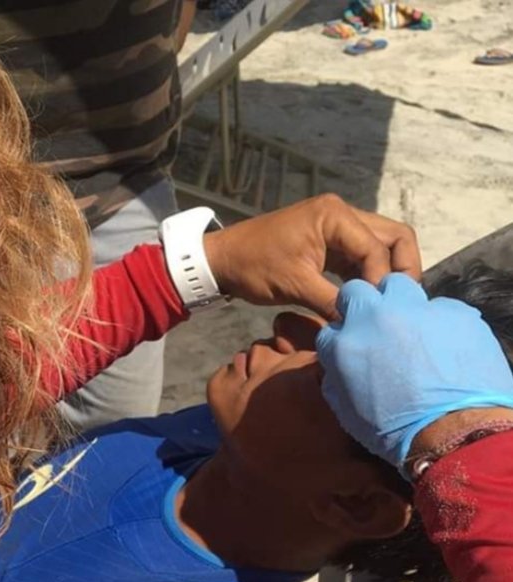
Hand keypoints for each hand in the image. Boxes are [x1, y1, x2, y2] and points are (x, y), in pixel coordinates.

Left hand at [204, 194, 421, 319]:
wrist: (221, 261)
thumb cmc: (253, 267)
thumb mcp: (295, 286)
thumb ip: (334, 302)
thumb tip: (363, 326)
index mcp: (335, 216)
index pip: (379, 248)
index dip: (381, 282)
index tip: (376, 312)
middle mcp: (342, 214)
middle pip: (393, 238)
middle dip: (400, 271)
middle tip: (398, 305)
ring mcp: (337, 227)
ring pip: (380, 248)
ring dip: (384, 275)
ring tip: (384, 308)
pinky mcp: (329, 243)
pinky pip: (360, 258)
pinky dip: (366, 277)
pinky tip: (365, 303)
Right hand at [315, 274, 512, 469]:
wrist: (455, 432)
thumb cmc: (395, 431)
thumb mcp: (348, 412)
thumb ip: (336, 380)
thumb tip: (337, 367)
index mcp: (344, 344)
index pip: (328, 329)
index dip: (340, 340)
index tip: (351, 351)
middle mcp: (375, 318)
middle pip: (356, 291)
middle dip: (361, 306)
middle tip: (373, 329)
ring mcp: (416, 310)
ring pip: (398, 286)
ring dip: (398, 302)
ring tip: (409, 327)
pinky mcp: (454, 312)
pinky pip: (440, 308)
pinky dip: (437, 322)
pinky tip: (445, 345)